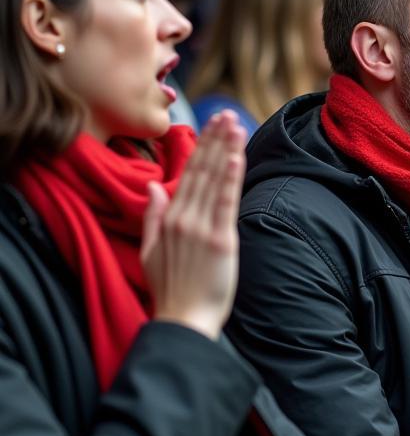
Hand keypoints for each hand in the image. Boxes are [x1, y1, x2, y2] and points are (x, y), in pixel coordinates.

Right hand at [141, 111, 246, 340]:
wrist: (183, 321)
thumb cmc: (169, 291)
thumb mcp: (148, 252)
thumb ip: (151, 216)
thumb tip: (152, 186)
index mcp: (168, 218)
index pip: (188, 174)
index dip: (202, 147)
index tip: (212, 124)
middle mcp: (183, 218)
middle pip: (201, 170)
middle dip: (215, 139)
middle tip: (227, 114)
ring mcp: (200, 228)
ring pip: (214, 180)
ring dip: (225, 149)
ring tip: (235, 124)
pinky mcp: (220, 240)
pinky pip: (226, 203)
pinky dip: (230, 178)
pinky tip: (235, 156)